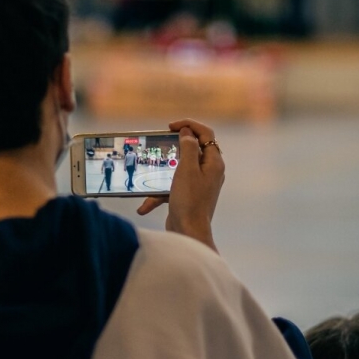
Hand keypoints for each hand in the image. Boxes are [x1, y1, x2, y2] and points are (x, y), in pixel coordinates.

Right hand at [137, 119, 224, 251]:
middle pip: (194, 149)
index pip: (206, 134)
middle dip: (175, 145)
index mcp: (214, 163)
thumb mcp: (187, 169)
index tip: (170, 127)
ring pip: (180, 169)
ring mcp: (200, 184)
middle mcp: (210, 172)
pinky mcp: (189, 196)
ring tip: (150, 172)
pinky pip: (173, 187)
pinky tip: (145, 206)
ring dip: (163, 172)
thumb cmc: (189, 200)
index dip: (189, 125)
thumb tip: (188, 133)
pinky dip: (160, 193)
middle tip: (161, 142)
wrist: (188, 233)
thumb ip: (188, 147)